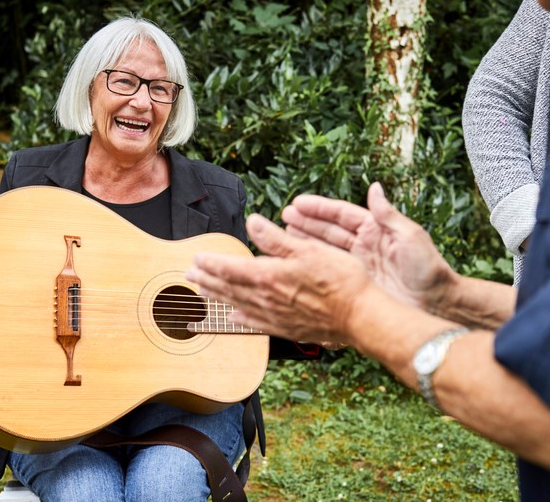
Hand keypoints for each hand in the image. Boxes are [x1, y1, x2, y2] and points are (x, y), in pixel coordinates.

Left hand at [188, 214, 375, 344]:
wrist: (360, 316)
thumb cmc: (339, 279)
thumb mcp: (308, 249)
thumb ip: (276, 238)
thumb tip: (253, 221)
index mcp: (269, 275)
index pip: (231, 268)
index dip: (211, 263)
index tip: (195, 258)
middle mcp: (266, 298)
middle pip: (229, 288)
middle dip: (207, 280)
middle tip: (189, 275)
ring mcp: (275, 316)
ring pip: (237, 305)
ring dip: (218, 298)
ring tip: (202, 293)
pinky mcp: (286, 328)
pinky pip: (255, 323)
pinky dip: (240, 319)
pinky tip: (233, 318)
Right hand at [281, 182, 456, 314]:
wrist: (435, 304)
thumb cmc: (429, 269)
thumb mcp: (410, 236)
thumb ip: (389, 214)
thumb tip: (375, 187)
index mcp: (376, 229)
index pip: (342, 214)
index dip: (319, 208)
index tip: (298, 203)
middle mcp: (364, 245)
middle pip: (329, 229)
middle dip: (306, 222)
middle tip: (284, 217)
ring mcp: (358, 265)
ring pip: (325, 249)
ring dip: (305, 241)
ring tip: (283, 235)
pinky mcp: (356, 283)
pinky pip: (330, 271)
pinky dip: (314, 264)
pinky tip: (298, 261)